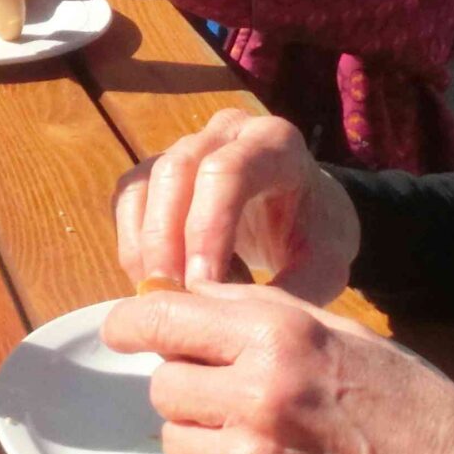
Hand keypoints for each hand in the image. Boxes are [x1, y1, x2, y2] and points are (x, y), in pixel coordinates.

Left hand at [102, 285, 453, 453]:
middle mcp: (256, 392)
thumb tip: (192, 302)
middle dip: (187, 386)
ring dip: (205, 437)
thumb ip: (263, 315)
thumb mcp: (344, 336)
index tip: (122, 328)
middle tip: (229, 391)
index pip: (164, 318)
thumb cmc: (416, 409)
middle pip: (164, 386)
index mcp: (279, 334)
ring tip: (263, 436)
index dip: (133, 323)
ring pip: (179, 442)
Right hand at [112, 110, 358, 301]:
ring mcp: (188, 144)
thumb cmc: (315, 235)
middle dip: (167, 240)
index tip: (203, 286)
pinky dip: (131, 242)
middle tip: (171, 299)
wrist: (305, 213)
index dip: (207, 228)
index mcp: (275, 143)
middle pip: (176, 170)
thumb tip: (238, 322)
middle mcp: (227, 131)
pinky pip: (129, 198)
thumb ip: (292, 290)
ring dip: (144, 246)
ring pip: (145, 183)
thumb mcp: (325, 264)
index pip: (228, 171)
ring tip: (161, 297)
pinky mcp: (158, 167)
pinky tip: (151, 281)